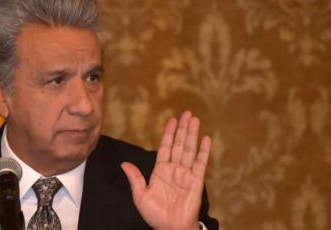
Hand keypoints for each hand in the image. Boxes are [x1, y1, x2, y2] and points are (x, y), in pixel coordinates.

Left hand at [121, 111, 210, 229]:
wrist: (170, 228)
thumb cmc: (155, 214)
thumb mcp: (140, 195)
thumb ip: (135, 178)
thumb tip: (124, 163)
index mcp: (160, 170)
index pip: (165, 147)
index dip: (169, 133)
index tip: (172, 120)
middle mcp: (174, 169)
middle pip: (179, 144)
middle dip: (183, 128)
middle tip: (187, 113)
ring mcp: (186, 173)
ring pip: (190, 149)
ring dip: (192, 134)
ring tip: (195, 119)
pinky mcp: (196, 180)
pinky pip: (201, 163)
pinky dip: (204, 151)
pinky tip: (206, 139)